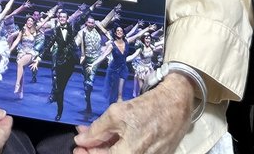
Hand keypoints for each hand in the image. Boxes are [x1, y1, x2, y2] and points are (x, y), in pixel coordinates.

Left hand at [73, 74, 198, 152]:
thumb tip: (82, 139)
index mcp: (128, 153)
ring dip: (107, 150)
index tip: (77, 146)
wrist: (176, 104)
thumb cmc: (147, 107)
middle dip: (95, 152)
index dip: (87, 153)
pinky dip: (120, 148)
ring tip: (98, 141)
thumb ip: (98, 129)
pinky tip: (113, 141)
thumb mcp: (118, 113)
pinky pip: (132, 153)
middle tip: (83, 145)